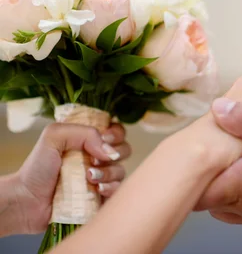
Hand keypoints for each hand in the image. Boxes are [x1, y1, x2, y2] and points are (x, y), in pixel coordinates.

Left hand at [10, 123, 129, 234]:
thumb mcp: (54, 136)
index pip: (116, 131)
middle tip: (95, 159)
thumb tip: (108, 151)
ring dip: (108, 173)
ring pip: (121, 171)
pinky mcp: (101, 198)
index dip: (116, 134)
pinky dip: (111, 189)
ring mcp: (100, 179)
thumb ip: (84, 133)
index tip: (105, 138)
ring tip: (89, 177)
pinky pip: (118, 191)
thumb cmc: (37, 168)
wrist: (26, 201)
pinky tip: (97, 190)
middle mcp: (97, 158)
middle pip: (124, 150)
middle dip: (114, 153)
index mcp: (89, 141)